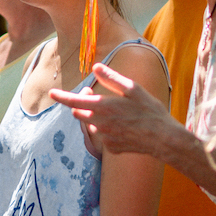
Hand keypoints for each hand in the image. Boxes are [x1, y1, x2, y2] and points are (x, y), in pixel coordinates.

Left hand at [49, 62, 172, 157]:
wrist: (162, 138)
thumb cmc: (149, 110)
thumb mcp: (132, 89)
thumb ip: (111, 78)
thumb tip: (95, 67)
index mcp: (103, 107)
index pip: (74, 101)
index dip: (61, 97)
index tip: (52, 93)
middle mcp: (100, 124)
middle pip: (79, 113)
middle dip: (82, 104)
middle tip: (94, 93)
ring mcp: (105, 138)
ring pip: (91, 125)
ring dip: (96, 118)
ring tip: (118, 113)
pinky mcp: (111, 148)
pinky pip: (103, 137)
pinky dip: (108, 130)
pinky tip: (124, 127)